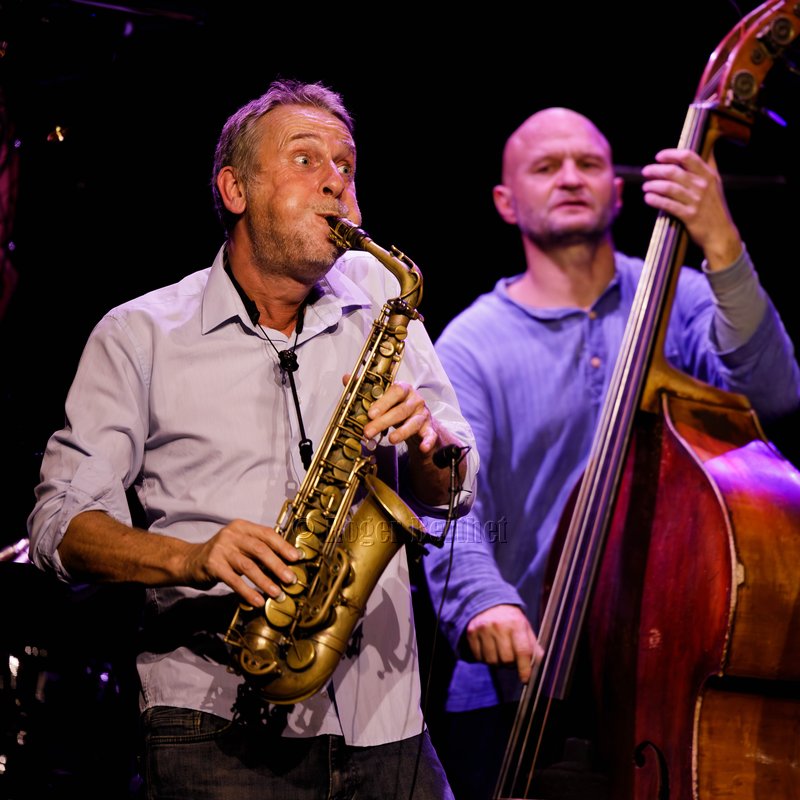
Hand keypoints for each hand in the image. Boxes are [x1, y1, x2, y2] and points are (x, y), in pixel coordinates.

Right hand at [184, 519, 301, 606]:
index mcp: (242, 527)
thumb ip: (259, 550)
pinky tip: (258, 601)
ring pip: (248, 566)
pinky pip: (234, 580)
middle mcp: (231, 535)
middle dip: (278, 565)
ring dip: (265, 581)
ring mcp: (221, 549)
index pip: (267, 534)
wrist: (189, 561)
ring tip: (277, 593)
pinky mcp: (212, 565)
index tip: (297, 558)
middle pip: (260, 549)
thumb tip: (286, 564)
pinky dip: (247, 592)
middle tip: (291, 579)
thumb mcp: (240, 546)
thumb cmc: (222, 555)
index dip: (283, 546)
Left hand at [361, 379, 438, 453]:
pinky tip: (423, 447)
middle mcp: (415, 400)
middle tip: (368, 431)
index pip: (396, 391)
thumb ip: (366, 390)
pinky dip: (427, 441)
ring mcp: (423, 415)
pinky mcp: (430, 429)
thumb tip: (347, 378)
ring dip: (402, 432)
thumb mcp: (384, 398)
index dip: (383, 402)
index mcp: (404, 389)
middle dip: (383, 421)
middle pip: (401, 410)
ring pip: (413, 423)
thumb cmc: (398, 408)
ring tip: (391, 440)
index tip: (370, 413)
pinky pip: (430, 435)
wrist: (418, 422)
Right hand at [465, 604, 542, 683]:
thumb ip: (533, 646)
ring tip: (498, 652)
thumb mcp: (525, 627)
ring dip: (496, 662)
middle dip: (510, 663)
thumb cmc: (510, 619)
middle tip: (510, 656)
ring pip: (491, 661)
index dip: (524, 669)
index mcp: (516, 623)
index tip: (525, 679)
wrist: (488, 601)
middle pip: (506, 659)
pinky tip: (488, 649)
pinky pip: (478, 657)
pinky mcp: (471, 632)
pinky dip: (484, 658)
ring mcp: (484, 628)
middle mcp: (499, 625)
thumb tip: (540, 666)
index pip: (522, 651)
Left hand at [640, 148, 742, 268]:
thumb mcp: (716, 183)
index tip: (659, 156)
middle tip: (645, 171)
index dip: (670, 154)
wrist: (720, 233)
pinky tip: (648, 198)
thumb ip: (708, 165)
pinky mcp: (689, 215)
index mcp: (708, 174)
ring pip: (668, 188)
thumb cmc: (714, 207)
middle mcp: (702, 185)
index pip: (688, 156)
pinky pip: (668, 205)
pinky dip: (655, 200)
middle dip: (656, 170)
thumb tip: (706, 146)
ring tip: (645, 186)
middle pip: (673, 171)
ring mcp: (696, 201)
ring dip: (653, 185)